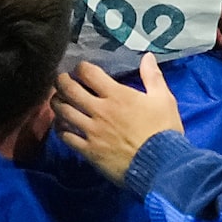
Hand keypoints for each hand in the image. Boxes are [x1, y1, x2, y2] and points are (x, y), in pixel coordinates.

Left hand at [53, 54, 180, 183]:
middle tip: (60, 79)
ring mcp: (91, 131)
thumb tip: (147, 56)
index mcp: (117, 95)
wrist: (160, 165)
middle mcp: (99, 110)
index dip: (81, 67)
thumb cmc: (163, 130)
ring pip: (63, 112)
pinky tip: (61, 126)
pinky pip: (66, 137)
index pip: (89, 74)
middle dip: (61, 81)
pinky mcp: (88, 150)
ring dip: (57, 103)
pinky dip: (60, 129)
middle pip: (69, 90)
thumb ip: (153, 77)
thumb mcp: (164, 99)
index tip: (81, 68)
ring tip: (57, 100)